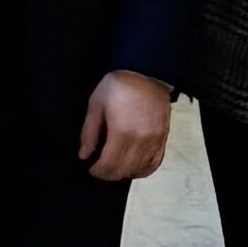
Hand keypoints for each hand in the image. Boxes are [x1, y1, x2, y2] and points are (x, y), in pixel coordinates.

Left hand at [79, 67, 173, 183]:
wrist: (146, 72)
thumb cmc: (119, 85)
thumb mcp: (96, 104)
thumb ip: (89, 132)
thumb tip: (84, 155)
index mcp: (122, 132)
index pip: (109, 165)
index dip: (98, 171)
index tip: (92, 168)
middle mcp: (141, 139)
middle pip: (124, 170)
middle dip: (109, 174)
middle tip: (101, 170)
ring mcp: (154, 140)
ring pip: (140, 170)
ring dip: (125, 173)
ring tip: (115, 167)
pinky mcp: (163, 137)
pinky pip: (155, 163)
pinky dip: (143, 169)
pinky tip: (134, 167)